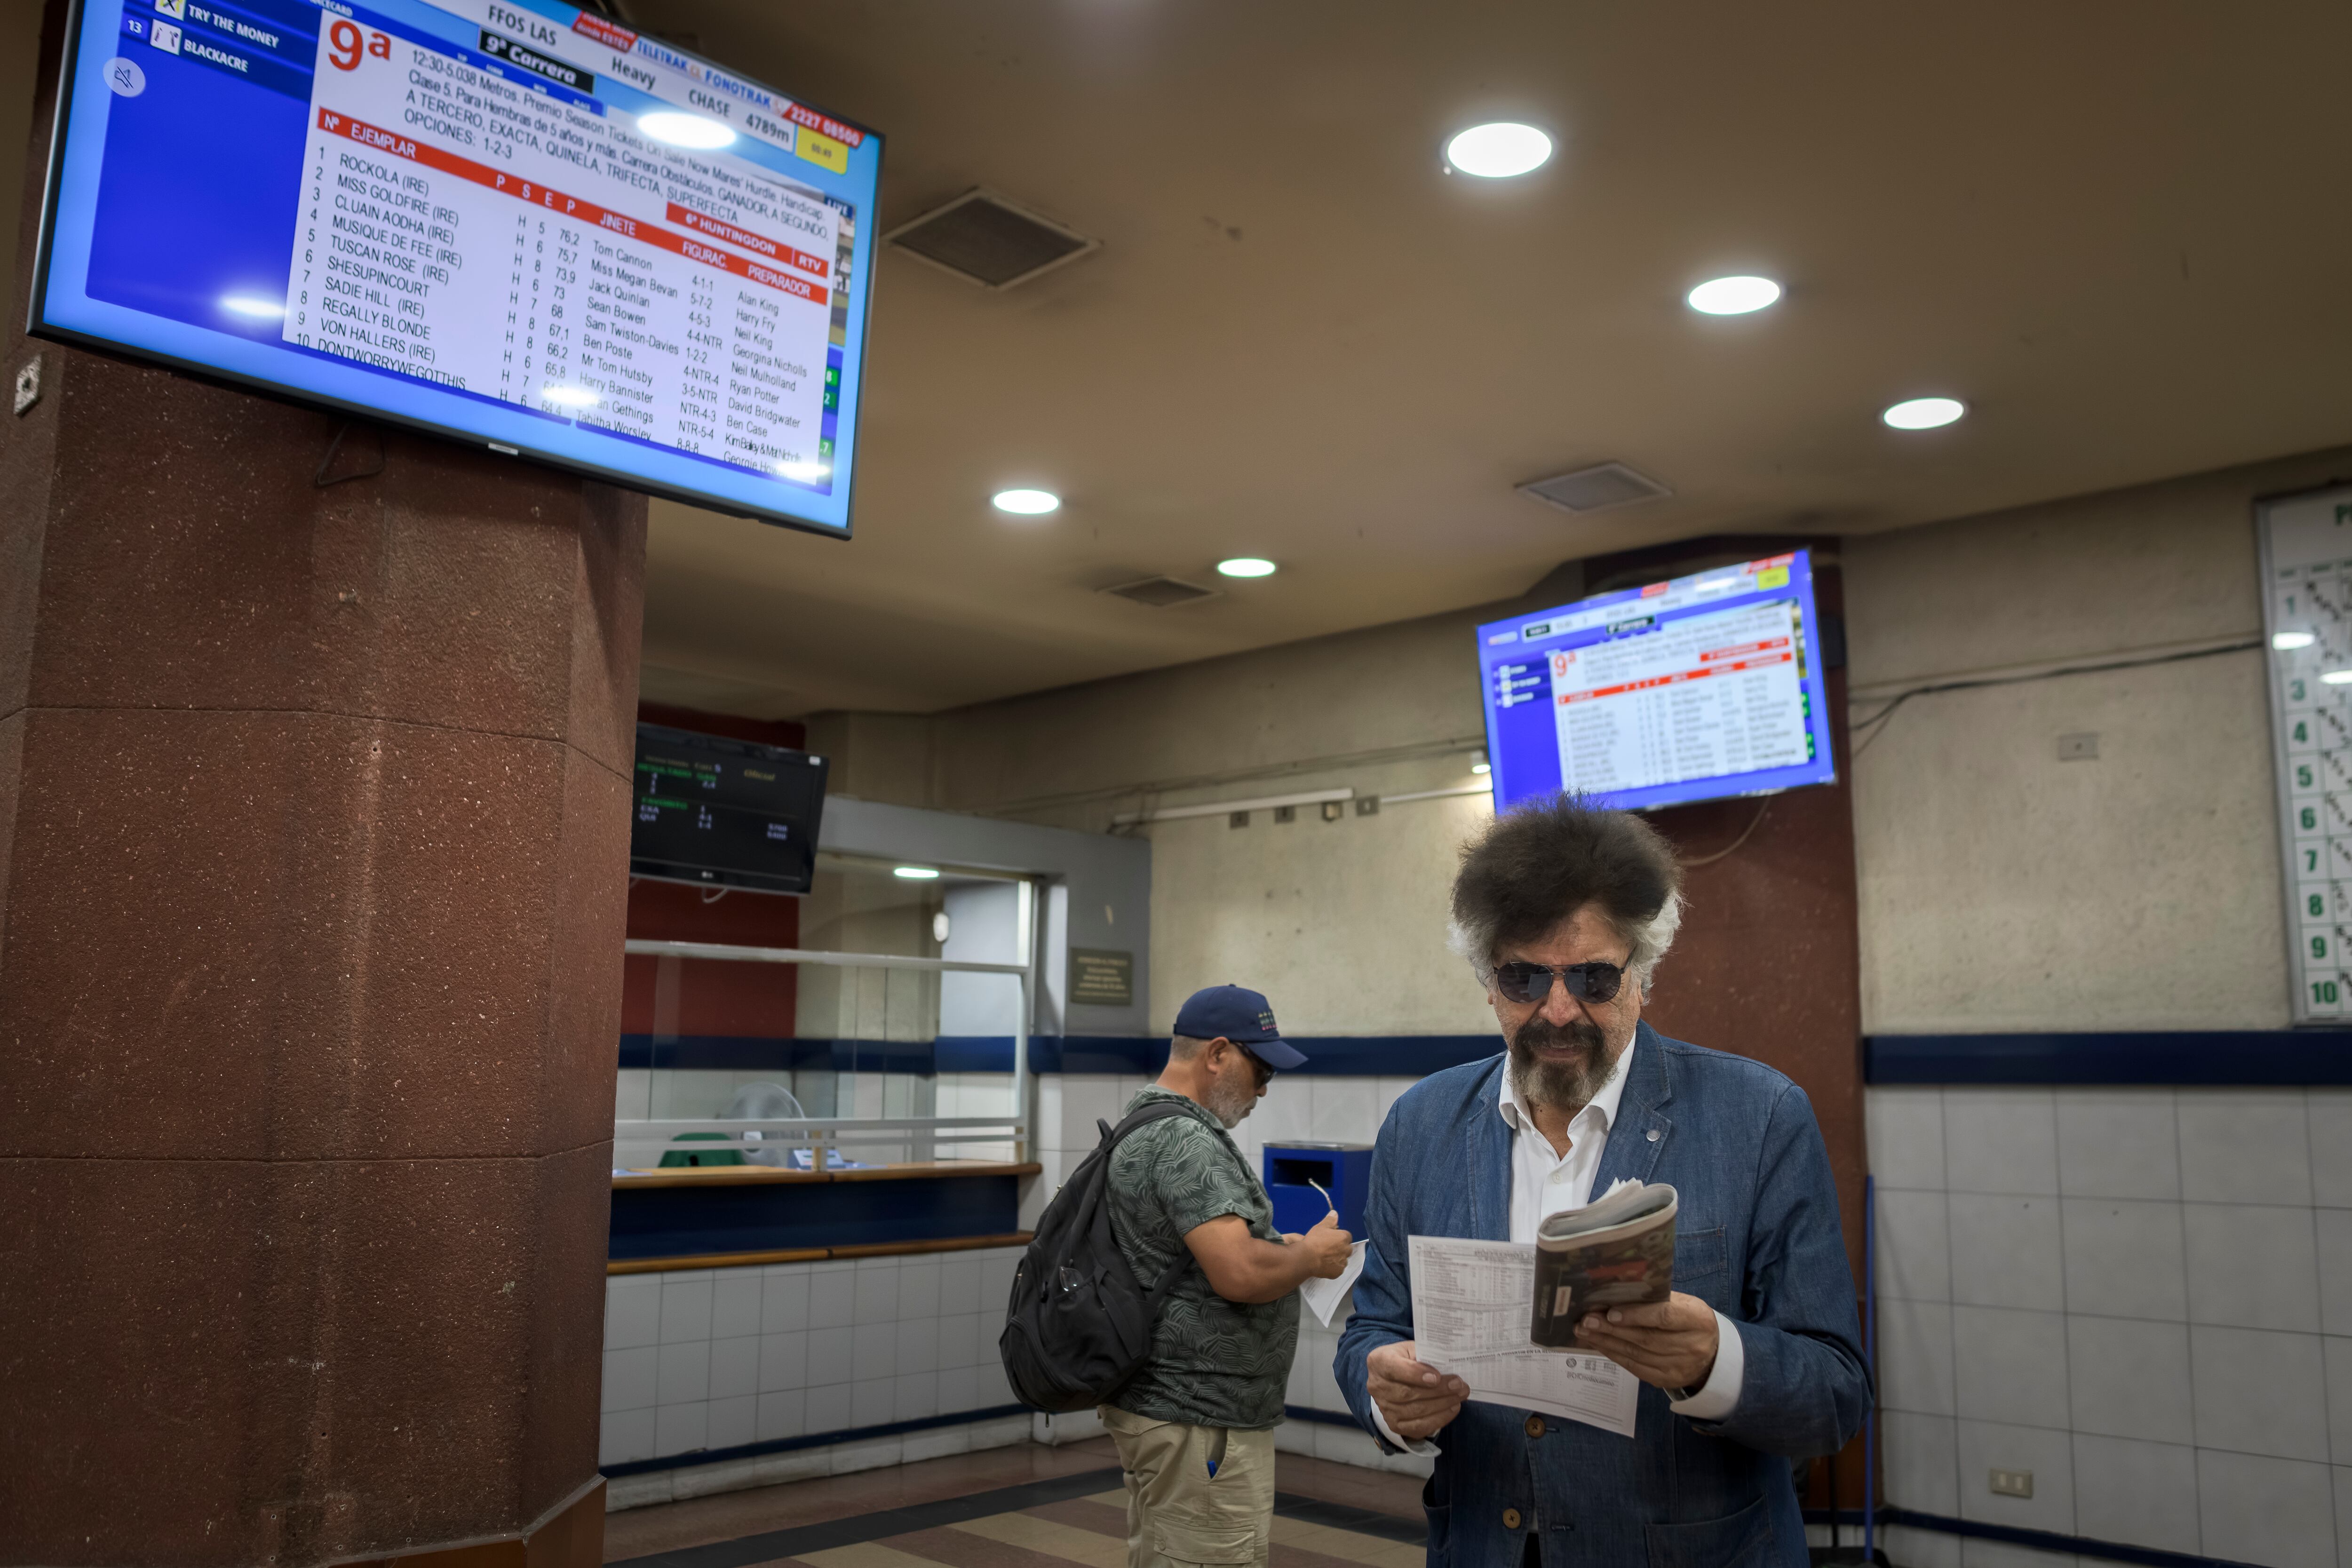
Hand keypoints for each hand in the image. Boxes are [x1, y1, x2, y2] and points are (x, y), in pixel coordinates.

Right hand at [1296, 1210, 1353, 1278]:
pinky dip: (1333, 1268)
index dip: (1338, 1237)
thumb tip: (1335, 1213)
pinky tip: (1324, 1266)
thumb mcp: (1320, 1227)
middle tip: (1327, 1249)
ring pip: (1343, 1259)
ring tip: (1325, 1258)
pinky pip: (1338, 1269)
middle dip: (1340, 1248)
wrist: (1306, 1258)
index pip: (1346, 1236)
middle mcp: (1346, 1250)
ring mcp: (1343, 1262)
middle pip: (1346, 1248)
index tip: (1330, 1239)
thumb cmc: (1314, 1241)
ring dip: (1337, 1258)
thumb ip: (1330, 1220)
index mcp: (1343, 1237)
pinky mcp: (1338, 1273)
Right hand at [1366, 1339, 1467, 1440]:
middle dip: (1438, 1391)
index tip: (1437, 1377)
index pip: (1394, 1369)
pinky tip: (1453, 1408)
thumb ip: (1425, 1354)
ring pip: (1415, 1411)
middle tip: (1459, 1385)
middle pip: (1408, 1393)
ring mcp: (1384, 1408)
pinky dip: (1439, 1418)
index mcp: (1378, 1362)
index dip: (1415, 1374)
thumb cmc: (1406, 1359)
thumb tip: (1448, 1366)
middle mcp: (1377, 1386)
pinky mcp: (1395, 1425)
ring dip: (1442, 1404)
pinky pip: (1419, 1426)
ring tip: (1460, 1396)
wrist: (1394, 1378)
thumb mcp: (1412, 1349)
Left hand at [1572, 1290, 1719, 1390]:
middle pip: (1646, 1338)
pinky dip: (1614, 1355)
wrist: (1711, 1354)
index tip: (1610, 1312)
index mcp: (1698, 1319)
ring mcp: (1679, 1367)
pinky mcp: (1667, 1381)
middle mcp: (1691, 1346)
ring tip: (1584, 1331)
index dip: (1636, 1315)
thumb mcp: (1683, 1303)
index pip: (1664, 1317)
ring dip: (1606, 1342)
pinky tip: (1598, 1344)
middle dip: (1611, 1329)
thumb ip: (1656, 1299)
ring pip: (1636, 1354)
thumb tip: (1615, 1293)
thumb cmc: (1689, 1319)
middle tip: (1585, 1320)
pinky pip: (1635, 1368)